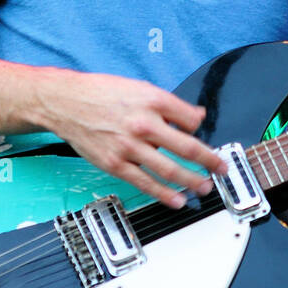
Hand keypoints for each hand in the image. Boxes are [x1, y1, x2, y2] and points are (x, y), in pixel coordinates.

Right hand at [33, 69, 226, 208]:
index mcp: (152, 101)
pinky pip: (144, 183)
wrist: (65, 102)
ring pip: (169, 169)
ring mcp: (129, 146)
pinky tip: (177, 200)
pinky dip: (164, 194)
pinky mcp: (115, 164)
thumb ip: (170, 104)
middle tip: (222, 169)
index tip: (207, 140)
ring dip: (192, 181)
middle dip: (209, 161)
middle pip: (186, 147)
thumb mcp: (140, 88)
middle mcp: (143, 123)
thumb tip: (198, 115)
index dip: (201, 130)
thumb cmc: (102, 93)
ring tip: (205, 187)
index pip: (191, 119)